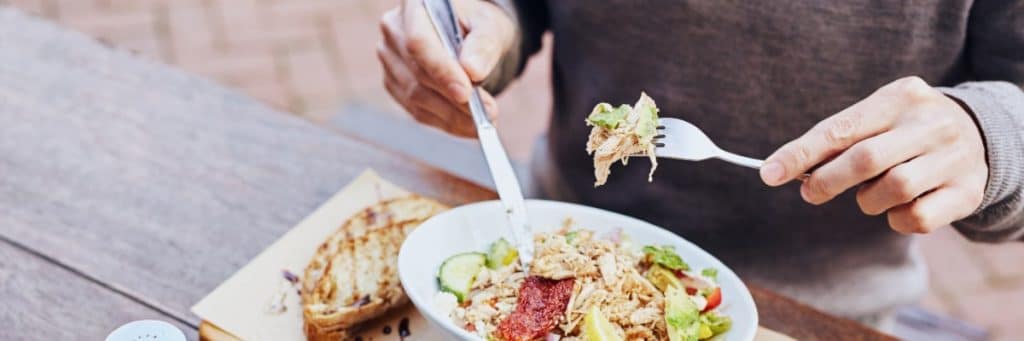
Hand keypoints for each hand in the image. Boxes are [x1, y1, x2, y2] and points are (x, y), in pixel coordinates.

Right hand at [378, 0, 513, 136]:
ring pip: (416, 96)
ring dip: (451, 116)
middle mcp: (393, 31)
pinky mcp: (394, 84)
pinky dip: (444, 122)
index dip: (440, 71)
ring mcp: (389, 59)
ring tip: (483, 123)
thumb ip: (483, 44)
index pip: (419, 42)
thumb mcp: (489, 26)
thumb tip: (473, 73)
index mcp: (414, 7)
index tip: (466, 93)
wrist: (467, 33)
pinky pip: (417, 110)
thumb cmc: (477, 24)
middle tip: (489, 113)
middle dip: (454, 100)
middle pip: (418, 74)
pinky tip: (467, 126)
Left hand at [760, 76, 988, 233]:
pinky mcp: (967, 192)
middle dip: (827, 181)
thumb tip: (784, 168)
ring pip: (892, 190)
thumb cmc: (905, 129)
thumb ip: (837, 138)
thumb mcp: (877, 117)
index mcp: (901, 97)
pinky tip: (897, 207)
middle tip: (810, 192)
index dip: (802, 153)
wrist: (980, 135)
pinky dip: (895, 219)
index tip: (769, 173)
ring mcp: (954, 158)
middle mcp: (932, 124)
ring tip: (869, 193)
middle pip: (865, 159)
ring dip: (867, 200)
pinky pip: (915, 217)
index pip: (841, 128)